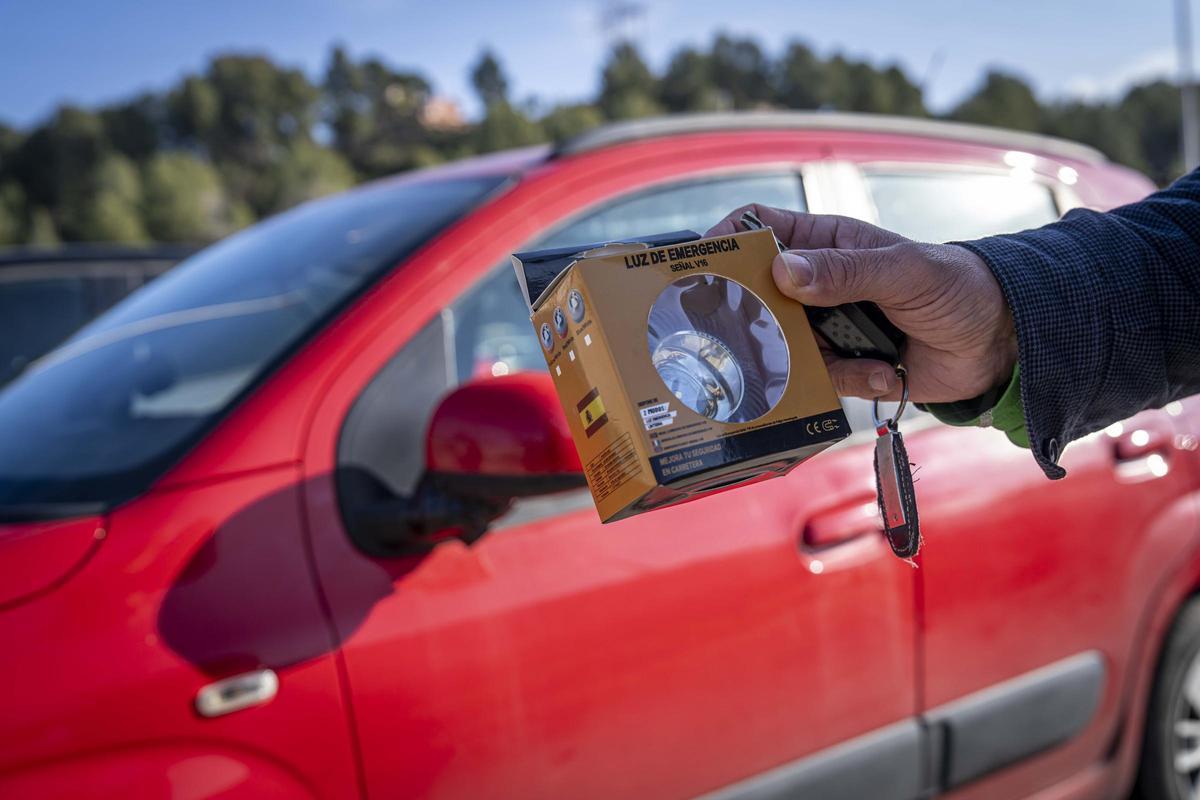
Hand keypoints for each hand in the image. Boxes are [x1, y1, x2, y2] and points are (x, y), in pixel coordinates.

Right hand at [706, 205, 1016, 402]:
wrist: (1000, 343)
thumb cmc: (957, 285)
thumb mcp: (902, 270)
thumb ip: (843, 271)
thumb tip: (781, 272)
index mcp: (825, 244)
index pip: (759, 228)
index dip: (726, 242)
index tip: (701, 267)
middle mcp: (817, 284)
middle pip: (758, 296)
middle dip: (755, 318)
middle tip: (751, 336)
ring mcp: (827, 326)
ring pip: (783, 345)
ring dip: (811, 359)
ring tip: (858, 358)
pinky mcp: (842, 366)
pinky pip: (818, 379)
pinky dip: (848, 380)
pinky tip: (884, 372)